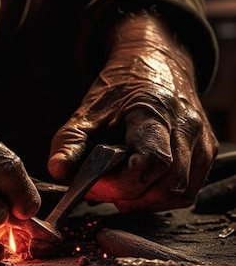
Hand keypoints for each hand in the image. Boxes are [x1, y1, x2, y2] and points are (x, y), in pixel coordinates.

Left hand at [48, 13, 218, 212]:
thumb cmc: (120, 89)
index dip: (121, 184)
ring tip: (119, 188)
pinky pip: (187, 190)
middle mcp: (187, 126)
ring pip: (180, 193)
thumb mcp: (87, 112)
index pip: (152, 162)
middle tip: (102, 189)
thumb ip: (69, 142)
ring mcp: (202, 140)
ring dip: (145, 201)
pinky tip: (138, 187)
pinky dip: (159, 197)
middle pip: (168, 185)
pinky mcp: (206, 152)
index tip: (93, 184)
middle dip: (130, 196)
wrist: (153, 64)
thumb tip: (58, 170)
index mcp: (156, 111)